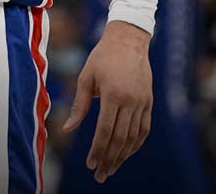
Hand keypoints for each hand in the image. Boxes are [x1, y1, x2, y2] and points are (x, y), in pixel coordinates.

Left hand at [61, 20, 152, 183]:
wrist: (129, 40)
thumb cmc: (102, 57)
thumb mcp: (86, 77)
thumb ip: (79, 106)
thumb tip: (67, 129)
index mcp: (113, 94)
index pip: (105, 131)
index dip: (98, 150)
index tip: (90, 164)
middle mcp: (131, 101)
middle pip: (120, 139)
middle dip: (109, 159)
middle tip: (100, 175)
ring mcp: (142, 102)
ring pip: (133, 137)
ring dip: (122, 156)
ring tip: (111, 168)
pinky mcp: (149, 102)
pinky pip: (144, 129)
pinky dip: (135, 144)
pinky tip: (126, 153)